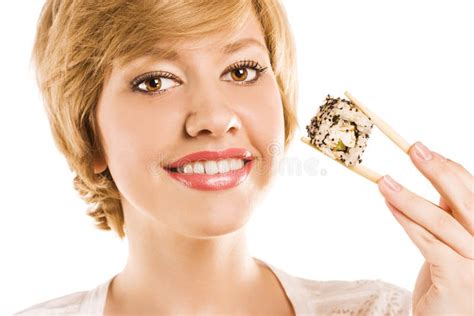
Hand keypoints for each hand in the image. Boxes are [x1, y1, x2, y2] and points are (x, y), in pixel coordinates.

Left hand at [377, 141, 472, 314]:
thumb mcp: (454, 242)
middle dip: (437, 170)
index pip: (472, 191)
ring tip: (384, 181)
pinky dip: (406, 221)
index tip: (423, 149)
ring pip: (441, 220)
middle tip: (414, 148)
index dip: (448, 167)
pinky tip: (389, 205)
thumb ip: (450, 215)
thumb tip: (438, 177)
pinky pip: (428, 242)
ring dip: (409, 197)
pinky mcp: (459, 278)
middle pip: (465, 199)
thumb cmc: (452, 281)